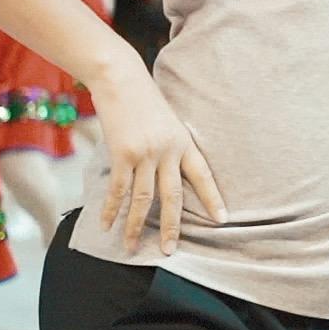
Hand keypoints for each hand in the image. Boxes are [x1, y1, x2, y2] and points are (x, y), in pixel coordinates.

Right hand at [93, 63, 226, 254]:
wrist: (121, 78)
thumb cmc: (143, 99)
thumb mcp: (166, 122)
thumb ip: (169, 147)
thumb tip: (163, 173)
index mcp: (184, 142)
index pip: (202, 175)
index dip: (212, 198)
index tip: (222, 220)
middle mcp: (168, 151)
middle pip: (173, 196)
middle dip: (173, 226)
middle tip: (171, 251)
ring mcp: (145, 153)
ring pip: (143, 199)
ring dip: (137, 226)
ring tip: (132, 247)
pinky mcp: (122, 154)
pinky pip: (118, 190)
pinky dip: (111, 210)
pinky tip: (106, 225)